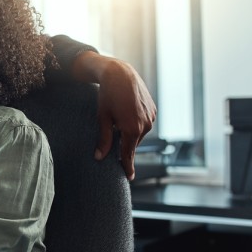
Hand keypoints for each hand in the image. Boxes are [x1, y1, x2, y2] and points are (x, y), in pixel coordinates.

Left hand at [94, 57, 156, 179]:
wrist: (121, 74)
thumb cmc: (108, 95)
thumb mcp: (103, 118)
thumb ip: (103, 139)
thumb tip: (99, 157)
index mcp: (131, 129)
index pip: (128, 154)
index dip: (127, 167)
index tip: (128, 177)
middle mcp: (144, 126)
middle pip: (132, 144)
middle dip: (124, 144)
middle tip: (114, 135)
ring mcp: (151, 118)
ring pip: (138, 134)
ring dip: (130, 132)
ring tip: (119, 118)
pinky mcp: (153, 111)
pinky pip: (144, 124)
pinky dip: (136, 124)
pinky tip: (127, 113)